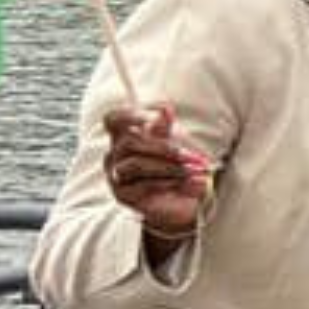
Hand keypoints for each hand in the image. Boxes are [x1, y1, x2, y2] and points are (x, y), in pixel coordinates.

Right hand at [99, 104, 211, 242]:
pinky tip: (188, 182)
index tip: (159, 113)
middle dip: (165, 148)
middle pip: (129, 142)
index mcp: (123, 135)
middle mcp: (114, 154)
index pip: (113, 119)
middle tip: (193, 156)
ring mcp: (115, 174)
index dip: (131, 114)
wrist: (177, 198)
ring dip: (171, 167)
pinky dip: (169, 182)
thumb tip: (166, 109)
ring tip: (195, 170)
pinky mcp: (122, 194)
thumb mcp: (172, 143)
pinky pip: (143, 185)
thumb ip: (165, 127)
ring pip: (136, 164)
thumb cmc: (172, 164)